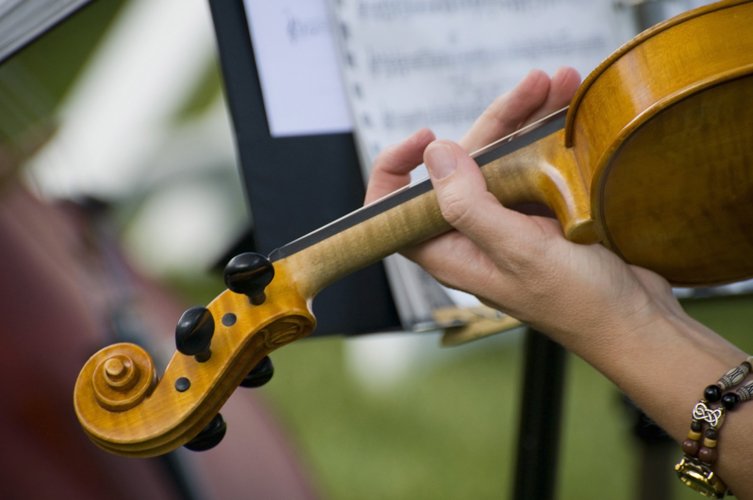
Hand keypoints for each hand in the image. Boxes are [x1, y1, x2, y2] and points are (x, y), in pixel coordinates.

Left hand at [365, 68, 679, 351]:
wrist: (634, 320)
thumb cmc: (578, 301)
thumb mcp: (520, 252)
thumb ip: (470, 207)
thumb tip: (434, 155)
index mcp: (450, 251)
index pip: (395, 209)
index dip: (396, 168)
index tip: (427, 135)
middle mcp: (471, 234)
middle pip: (461, 166)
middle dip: (495, 121)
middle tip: (537, 84)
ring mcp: (507, 222)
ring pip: (502, 159)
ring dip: (528, 119)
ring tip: (563, 83)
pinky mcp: (539, 215)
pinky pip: (533, 165)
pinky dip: (548, 136)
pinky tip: (570, 110)